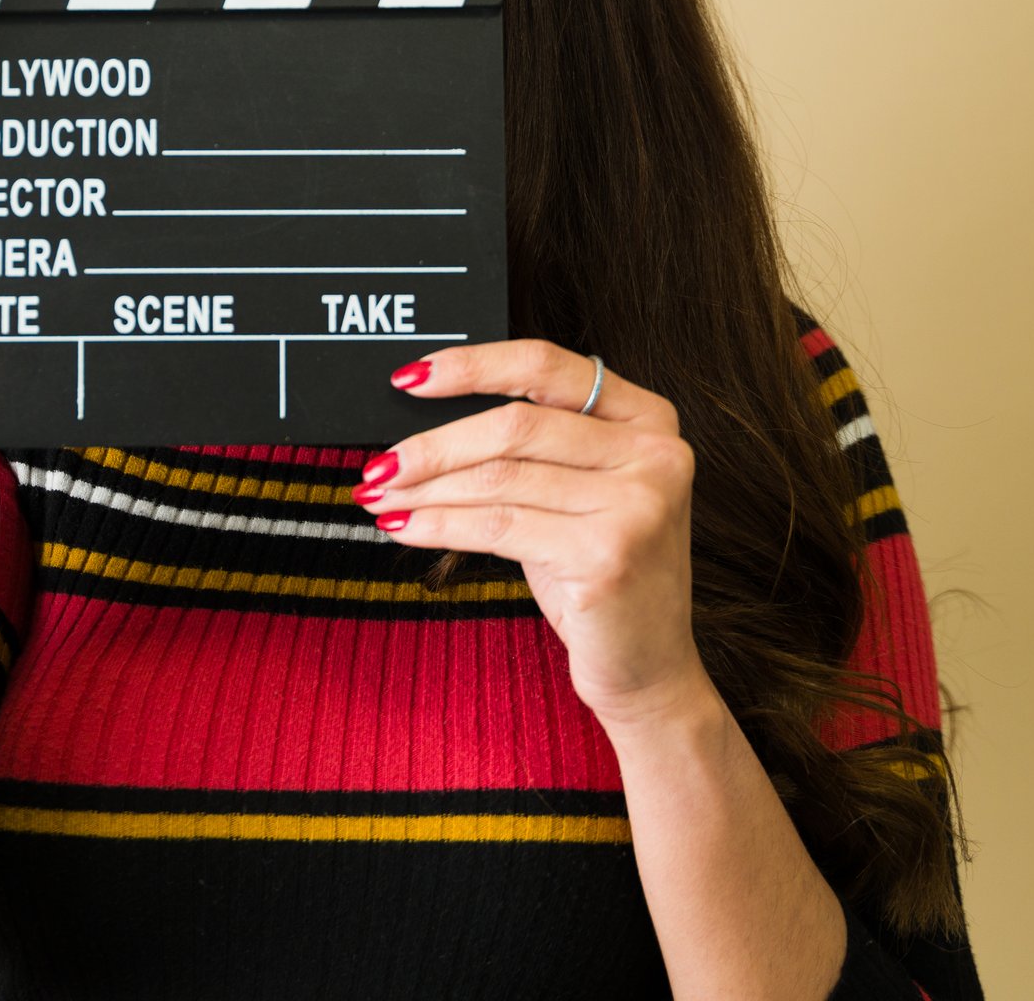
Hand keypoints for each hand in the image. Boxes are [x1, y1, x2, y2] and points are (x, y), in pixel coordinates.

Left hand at [362, 340, 714, 730]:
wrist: (648, 669)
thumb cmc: (599, 576)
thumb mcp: (578, 496)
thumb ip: (532, 450)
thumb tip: (424, 432)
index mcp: (648, 419)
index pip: (546, 364)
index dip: (472, 366)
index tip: (410, 378)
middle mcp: (653, 453)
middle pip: (516, 424)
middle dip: (434, 446)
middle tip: (381, 465)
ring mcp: (636, 504)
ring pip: (501, 477)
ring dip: (427, 489)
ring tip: (382, 498)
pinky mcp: (607, 554)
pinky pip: (499, 525)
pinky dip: (441, 525)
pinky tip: (406, 528)